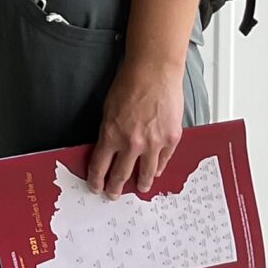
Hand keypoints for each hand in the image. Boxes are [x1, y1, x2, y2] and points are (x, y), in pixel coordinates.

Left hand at [87, 57, 185, 196]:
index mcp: (111, 135)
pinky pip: (164, 160)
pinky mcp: (171, 139)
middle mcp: (132, 143)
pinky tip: (156, 171)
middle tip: (113, 195)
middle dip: (115, 187)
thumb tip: (109, 150)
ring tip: (140, 188)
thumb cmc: (129, 85)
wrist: (154, 72)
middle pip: (121, 174)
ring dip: (142, 183)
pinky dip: (159, 167)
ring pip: (147, 173)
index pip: (100, 166)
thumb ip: (109, 132)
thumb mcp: (108, 110)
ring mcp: (154, 143)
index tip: (95, 187)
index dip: (96, 180)